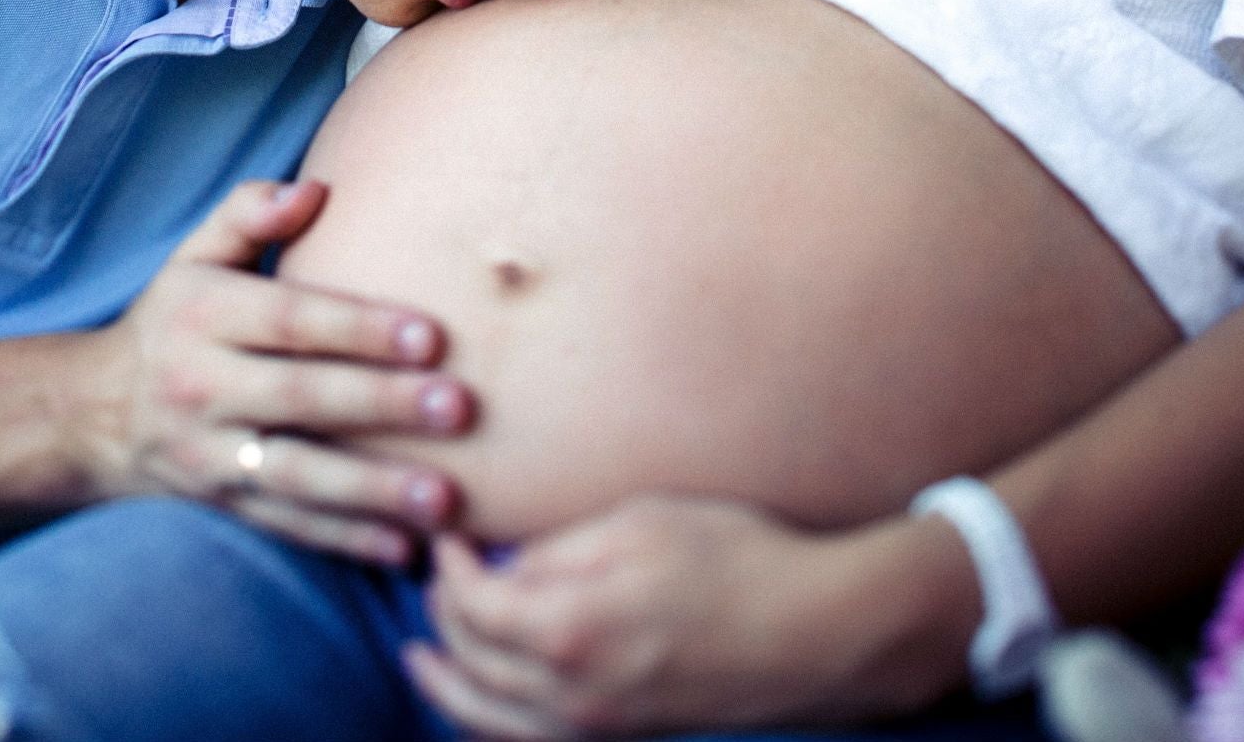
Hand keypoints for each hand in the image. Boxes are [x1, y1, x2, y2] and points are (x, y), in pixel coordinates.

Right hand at [83, 179, 474, 563]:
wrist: (90, 415)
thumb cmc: (174, 317)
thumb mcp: (195, 255)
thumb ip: (249, 214)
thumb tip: (315, 189)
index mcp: (204, 317)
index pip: (290, 321)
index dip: (360, 327)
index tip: (432, 335)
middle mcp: (204, 389)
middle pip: (304, 397)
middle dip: (384, 405)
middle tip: (460, 407)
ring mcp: (212, 455)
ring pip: (299, 476)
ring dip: (374, 490)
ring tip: (444, 499)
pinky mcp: (224, 505)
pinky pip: (288, 526)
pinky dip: (346, 541)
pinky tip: (405, 549)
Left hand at [406, 494, 972, 737]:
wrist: (819, 630)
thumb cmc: (735, 558)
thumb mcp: (639, 524)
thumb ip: (560, 550)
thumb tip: (506, 567)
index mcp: (570, 628)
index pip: (472, 607)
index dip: (448, 569)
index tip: (445, 535)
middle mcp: (574, 692)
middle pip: (473, 665)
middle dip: (441, 621)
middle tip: (432, 581)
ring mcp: (601, 726)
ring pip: (493, 721)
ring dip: (450, 687)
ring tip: (423, 660)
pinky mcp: (629, 738)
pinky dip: (494, 726)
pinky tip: (486, 706)